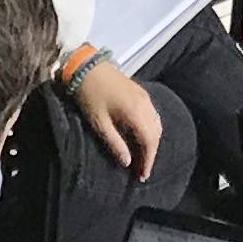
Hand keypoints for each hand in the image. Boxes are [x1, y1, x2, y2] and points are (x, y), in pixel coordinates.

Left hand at [70, 59, 165, 179]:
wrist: (86, 65)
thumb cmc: (89, 95)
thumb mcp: (98, 123)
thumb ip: (115, 143)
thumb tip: (127, 162)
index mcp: (136, 112)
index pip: (149, 142)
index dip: (148, 160)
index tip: (142, 176)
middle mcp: (145, 104)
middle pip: (156, 134)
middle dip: (151, 154)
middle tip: (142, 170)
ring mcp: (145, 96)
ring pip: (157, 124)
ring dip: (152, 141)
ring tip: (142, 156)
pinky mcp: (140, 92)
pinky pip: (153, 115)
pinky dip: (151, 129)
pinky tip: (141, 136)